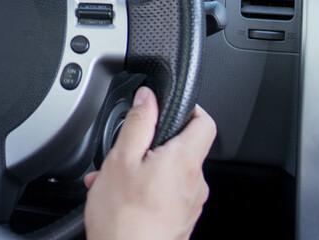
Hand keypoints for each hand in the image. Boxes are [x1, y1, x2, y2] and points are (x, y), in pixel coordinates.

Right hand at [83, 88, 214, 239]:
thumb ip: (138, 123)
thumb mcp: (121, 159)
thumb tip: (148, 98)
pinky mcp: (180, 221)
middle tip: (125, 152)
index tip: (167, 108)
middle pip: (182, 149)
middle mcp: (194, 183)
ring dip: (143, 170)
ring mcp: (190, 205)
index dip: (188, 109)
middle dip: (152, 146)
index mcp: (184, 161)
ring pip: (170, 173)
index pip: (205, 122)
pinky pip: (166, 194)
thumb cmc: (124, 218)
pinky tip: (121, 198)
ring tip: (114, 180)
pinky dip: (146, 190)